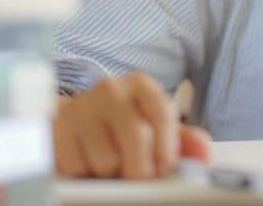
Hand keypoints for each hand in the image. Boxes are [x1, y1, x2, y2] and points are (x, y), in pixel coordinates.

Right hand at [53, 72, 211, 178]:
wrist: (74, 118)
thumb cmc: (123, 123)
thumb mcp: (156, 125)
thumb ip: (183, 140)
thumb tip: (205, 154)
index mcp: (140, 85)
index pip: (162, 113)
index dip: (168, 147)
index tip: (166, 167)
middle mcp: (111, 89)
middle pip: (136, 136)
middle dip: (142, 167)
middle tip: (141, 177)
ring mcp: (81, 107)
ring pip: (106, 158)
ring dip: (112, 173)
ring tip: (112, 164)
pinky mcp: (57, 129)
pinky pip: (78, 166)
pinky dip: (87, 174)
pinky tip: (89, 161)